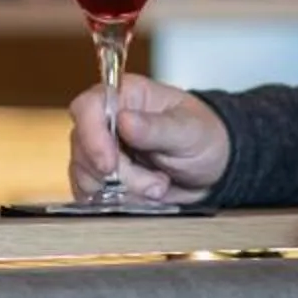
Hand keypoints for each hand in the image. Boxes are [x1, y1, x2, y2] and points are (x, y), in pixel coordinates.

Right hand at [67, 73, 231, 204]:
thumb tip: (124, 120)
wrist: (212, 168)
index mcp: (125, 96)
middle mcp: (106, 121)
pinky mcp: (102, 177)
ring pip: (86, 175)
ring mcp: (101, 150)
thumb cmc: (203, 137)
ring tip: (158, 187)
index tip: (110, 164)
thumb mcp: (189, 131)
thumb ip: (157, 127)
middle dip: (120, 175)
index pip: (87, 108)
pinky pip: (93, 195)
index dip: (92, 136)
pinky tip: (146, 197)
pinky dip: (120, 202)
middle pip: (84, 148)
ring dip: (124, 190)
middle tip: (155, 184)